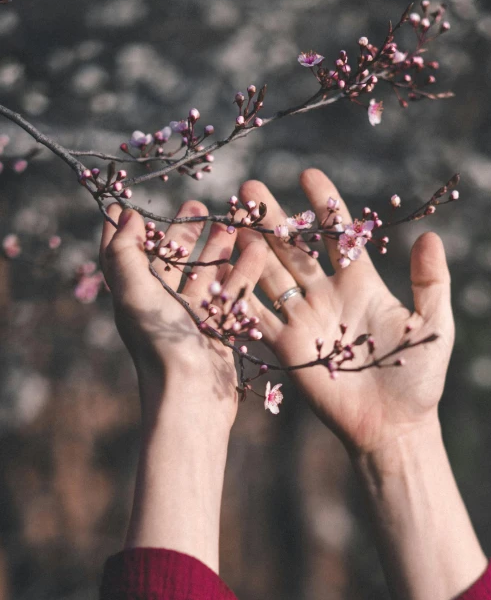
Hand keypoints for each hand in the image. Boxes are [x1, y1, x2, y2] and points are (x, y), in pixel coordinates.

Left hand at [100, 201, 265, 417]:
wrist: (192, 393)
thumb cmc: (159, 341)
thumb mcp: (133, 291)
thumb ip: (125, 252)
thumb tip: (122, 215)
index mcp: (134, 296)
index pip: (124, 256)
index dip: (124, 231)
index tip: (129, 205)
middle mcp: (161, 307)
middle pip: (171, 261)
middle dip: (184, 233)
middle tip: (199, 206)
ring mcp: (192, 319)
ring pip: (206, 275)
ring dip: (218, 249)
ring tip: (234, 222)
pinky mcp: (218, 331)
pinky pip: (231, 296)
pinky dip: (244, 273)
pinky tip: (257, 251)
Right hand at [236, 169, 454, 454]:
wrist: (391, 424)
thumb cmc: (417, 377)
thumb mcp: (433, 324)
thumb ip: (431, 282)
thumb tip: (430, 236)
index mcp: (360, 283)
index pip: (337, 235)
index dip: (323, 205)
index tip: (307, 174)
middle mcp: (326, 296)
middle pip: (293, 249)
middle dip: (272, 219)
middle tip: (249, 189)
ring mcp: (303, 320)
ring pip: (271, 276)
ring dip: (251, 249)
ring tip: (232, 220)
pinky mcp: (286, 348)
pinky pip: (259, 318)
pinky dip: (241, 297)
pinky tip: (222, 272)